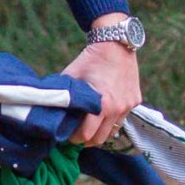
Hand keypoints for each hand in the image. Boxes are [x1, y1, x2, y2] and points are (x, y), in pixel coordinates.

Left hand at [62, 32, 141, 146]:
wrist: (115, 44)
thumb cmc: (89, 60)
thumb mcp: (70, 77)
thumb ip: (61, 96)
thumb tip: (49, 112)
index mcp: (101, 105)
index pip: (86, 136)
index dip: (73, 138)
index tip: (66, 134)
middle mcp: (118, 108)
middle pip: (99, 139)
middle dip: (85, 139)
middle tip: (75, 133)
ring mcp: (128, 106)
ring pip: (112, 131)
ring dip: (99, 132)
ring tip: (88, 125)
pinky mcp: (135, 101)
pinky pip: (121, 119)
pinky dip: (110, 120)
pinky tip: (101, 113)